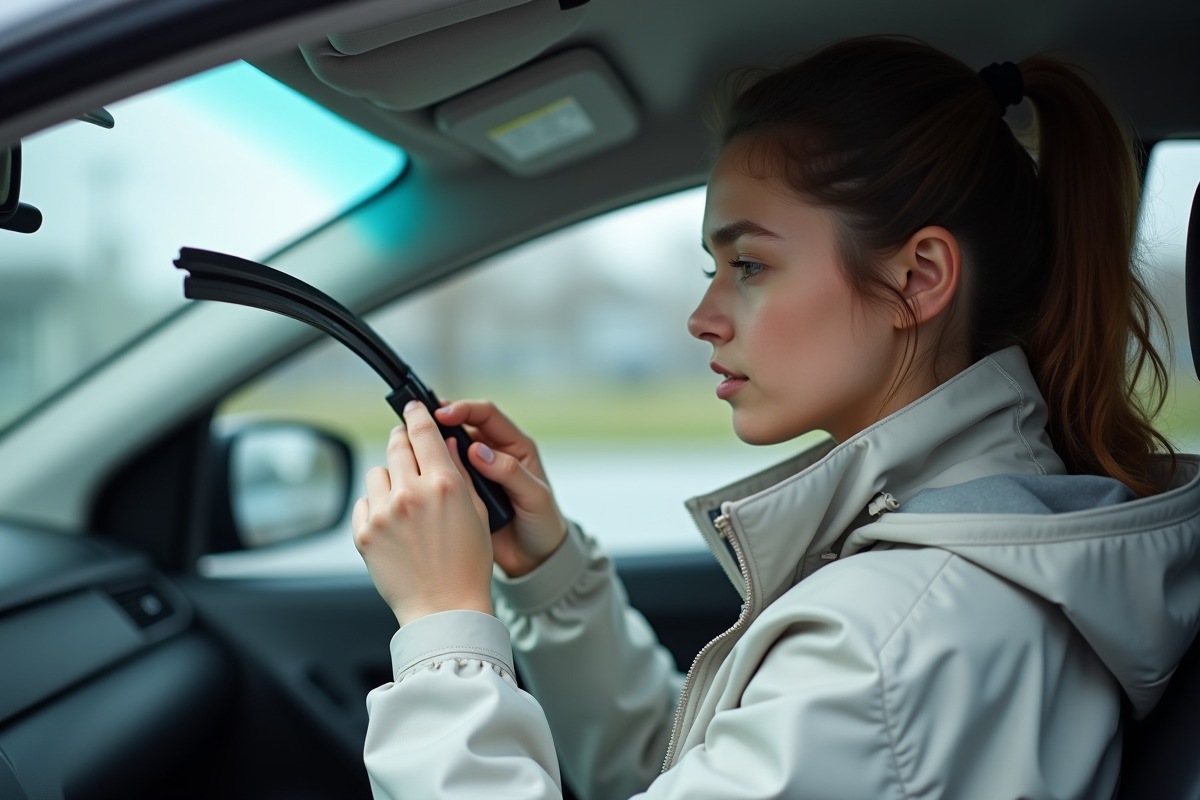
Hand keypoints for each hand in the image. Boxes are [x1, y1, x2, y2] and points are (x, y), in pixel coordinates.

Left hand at [352, 401, 494, 626]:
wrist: (444, 608)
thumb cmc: (467, 565)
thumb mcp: (477, 513)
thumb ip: (461, 473)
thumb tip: (446, 443)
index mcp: (444, 485)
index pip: (423, 431)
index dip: (417, 414)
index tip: (413, 407)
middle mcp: (411, 494)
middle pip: (396, 445)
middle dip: (402, 440)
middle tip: (406, 446)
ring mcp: (384, 513)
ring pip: (378, 473)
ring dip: (390, 478)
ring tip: (405, 501)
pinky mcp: (364, 533)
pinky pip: (364, 503)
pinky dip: (376, 507)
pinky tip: (394, 525)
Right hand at [434, 400, 567, 577]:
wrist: (535, 558)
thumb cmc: (543, 523)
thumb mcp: (534, 497)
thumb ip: (510, 472)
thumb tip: (479, 451)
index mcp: (515, 446)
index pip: (486, 415)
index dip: (464, 410)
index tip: (442, 414)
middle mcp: (494, 454)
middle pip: (464, 426)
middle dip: (441, 421)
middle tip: (418, 422)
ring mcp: (478, 472)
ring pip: (451, 449)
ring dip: (434, 445)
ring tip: (411, 443)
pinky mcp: (465, 491)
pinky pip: (446, 474)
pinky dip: (432, 470)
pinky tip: (417, 471)